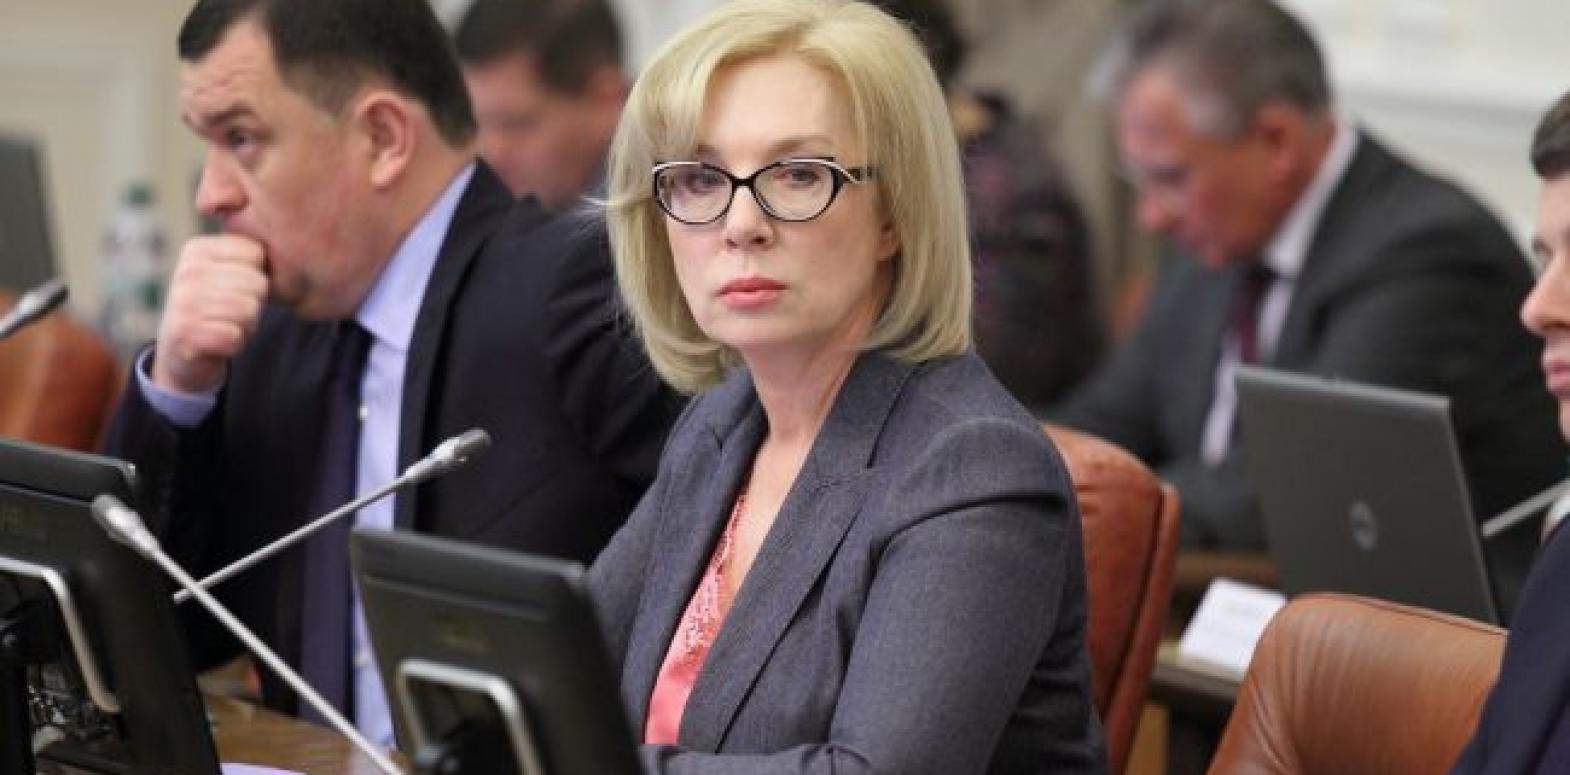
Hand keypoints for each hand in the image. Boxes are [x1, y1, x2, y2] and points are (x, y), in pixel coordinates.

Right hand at [152, 234, 268, 394]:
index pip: (256, 254)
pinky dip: (234, 344)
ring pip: (249, 311)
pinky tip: (217, 342)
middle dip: (254, 304)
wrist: (181, 353)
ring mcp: (182, 302)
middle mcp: (186, 271)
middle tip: (231, 312)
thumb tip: (255, 213)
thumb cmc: (215, 308)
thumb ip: (243, 251)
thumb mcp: (224, 272)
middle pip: (257, 283)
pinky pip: (235, 337)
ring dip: (245, 325)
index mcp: (197, 249)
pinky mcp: (184, 333)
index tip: (235, 288)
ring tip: (224, 325)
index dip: (257, 277)